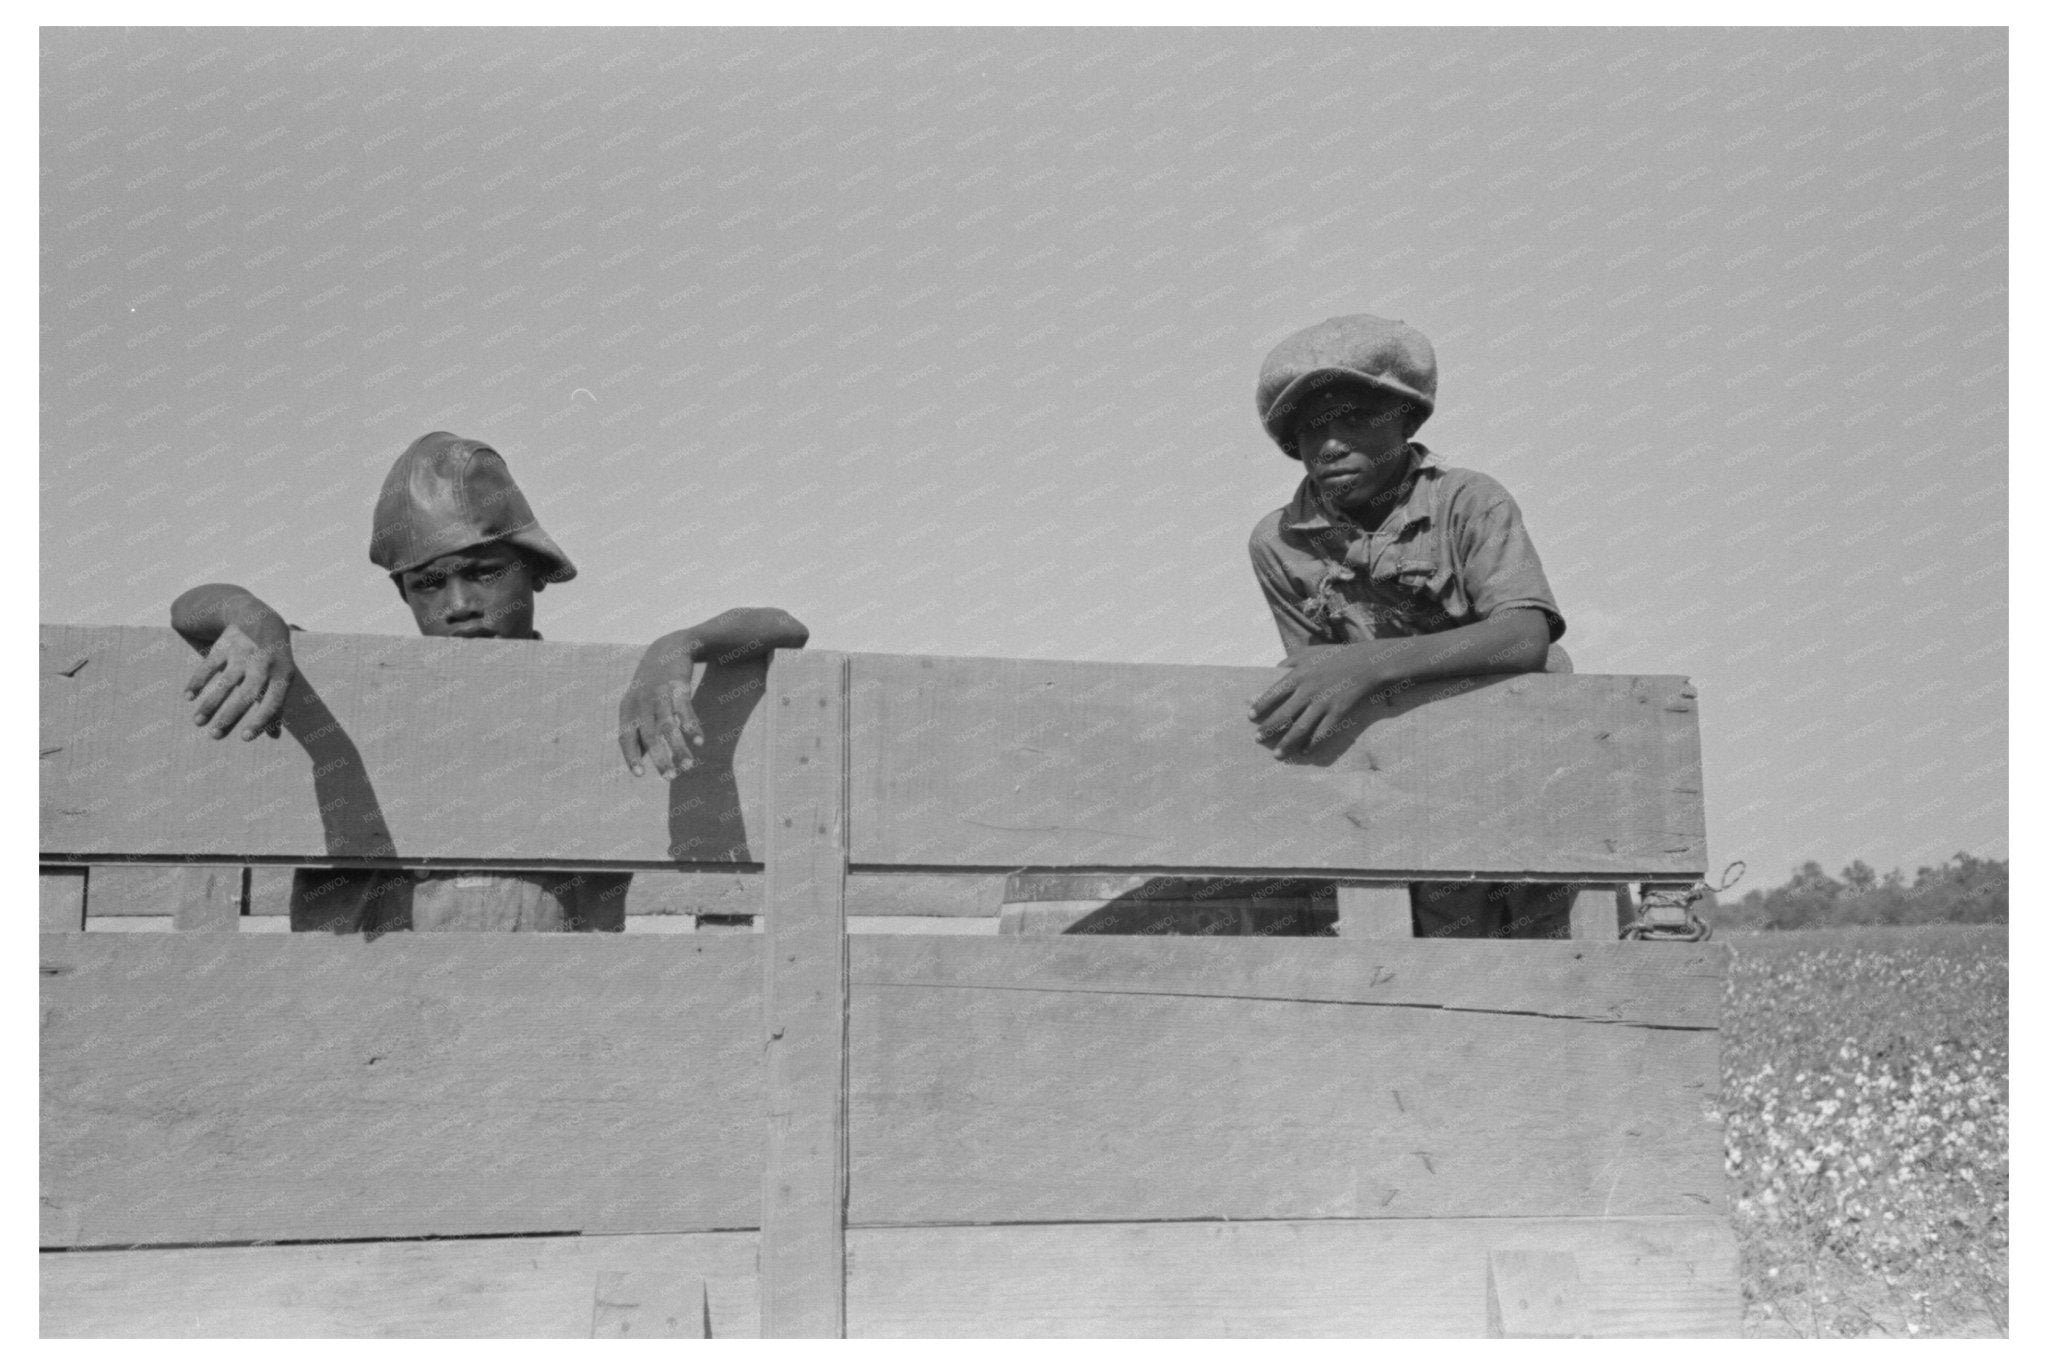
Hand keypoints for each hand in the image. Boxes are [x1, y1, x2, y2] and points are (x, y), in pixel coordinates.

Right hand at [184, 618, 293, 740]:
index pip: (272, 702)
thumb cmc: (273, 659)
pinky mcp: (224, 645)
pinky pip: (208, 666)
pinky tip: (188, 696)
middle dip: (229, 716)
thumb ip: (277, 703)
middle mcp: (262, 665)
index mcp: (281, 675)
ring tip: (198, 722)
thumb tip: (274, 735)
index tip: (245, 737)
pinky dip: (197, 681)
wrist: (260, 620)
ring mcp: (242, 654)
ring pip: (224, 683)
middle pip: (245, 695)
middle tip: (214, 735)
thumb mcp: (282, 676)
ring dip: (210, 704)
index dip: (260, 721)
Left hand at [618, 653, 704, 777]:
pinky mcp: (678, 686)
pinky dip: (692, 727)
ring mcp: (660, 693)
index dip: (631, 755)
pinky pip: (685, 710)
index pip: (626, 736)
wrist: (669, 648)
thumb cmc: (652, 684)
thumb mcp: (638, 704)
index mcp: (628, 708)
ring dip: (678, 748)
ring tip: (688, 766)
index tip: (639, 774)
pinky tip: (699, 742)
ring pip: (668, 726)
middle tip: (670, 777)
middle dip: (659, 758)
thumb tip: (638, 760)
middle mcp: (641, 701)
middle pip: (648, 735)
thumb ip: (637, 729)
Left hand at [1247, 643, 1385, 756]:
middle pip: (1283, 715)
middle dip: (1268, 729)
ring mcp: (1324, 702)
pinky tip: (1304, 752)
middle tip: (1257, 739)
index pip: (1273, 693)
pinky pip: (1322, 732)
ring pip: (1301, 728)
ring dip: (1287, 743)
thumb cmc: (1337, 655)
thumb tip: (1274, 670)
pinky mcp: (1338, 712)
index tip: (1250, 717)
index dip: (1260, 706)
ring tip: (1276, 754)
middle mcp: (1308, 690)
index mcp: (1299, 674)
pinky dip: (1312, 744)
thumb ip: (1290, 660)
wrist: (1368, 662)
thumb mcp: (1310, 651)